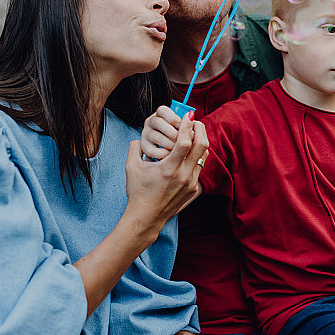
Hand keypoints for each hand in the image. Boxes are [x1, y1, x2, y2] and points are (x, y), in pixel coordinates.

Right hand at [124, 113, 208, 236]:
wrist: (146, 217)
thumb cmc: (138, 192)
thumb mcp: (131, 168)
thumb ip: (134, 148)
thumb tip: (138, 137)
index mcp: (169, 169)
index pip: (185, 142)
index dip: (187, 126)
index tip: (187, 116)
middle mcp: (183, 175)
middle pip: (201, 145)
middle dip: (200, 129)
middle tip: (195, 121)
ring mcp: (191, 183)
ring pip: (204, 156)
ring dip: (200, 141)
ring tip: (193, 133)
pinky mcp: (194, 189)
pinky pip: (200, 166)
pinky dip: (197, 155)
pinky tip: (190, 151)